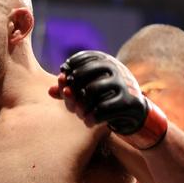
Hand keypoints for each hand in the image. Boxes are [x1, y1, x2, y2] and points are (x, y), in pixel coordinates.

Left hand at [49, 50, 166, 148]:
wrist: (134, 113)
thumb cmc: (105, 99)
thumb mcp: (87, 92)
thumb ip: (68, 89)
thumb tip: (49, 91)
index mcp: (105, 60)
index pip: (80, 59)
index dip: (68, 71)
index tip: (65, 84)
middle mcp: (115, 67)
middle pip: (82, 74)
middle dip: (72, 92)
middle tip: (71, 105)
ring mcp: (123, 83)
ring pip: (91, 91)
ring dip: (81, 107)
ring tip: (80, 115)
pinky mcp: (129, 100)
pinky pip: (103, 109)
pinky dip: (92, 118)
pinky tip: (89, 122)